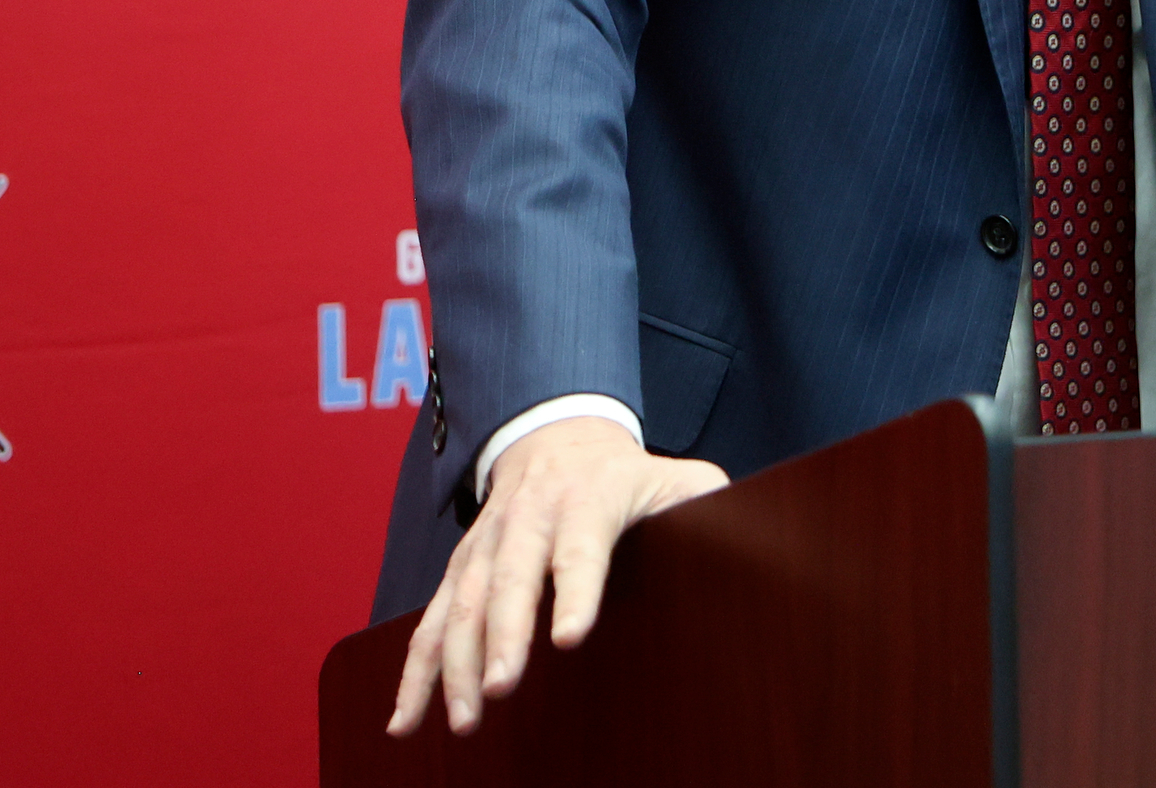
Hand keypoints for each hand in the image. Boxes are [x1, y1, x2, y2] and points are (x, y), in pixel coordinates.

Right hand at [387, 417, 728, 736]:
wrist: (553, 434)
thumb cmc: (625, 473)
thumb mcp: (672, 474)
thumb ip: (705, 500)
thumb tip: (750, 527)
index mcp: (586, 501)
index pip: (581, 549)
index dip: (575, 591)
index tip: (570, 637)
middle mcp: (527, 521)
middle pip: (509, 580)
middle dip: (501, 637)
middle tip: (501, 691)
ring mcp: (485, 545)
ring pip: (460, 605)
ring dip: (455, 665)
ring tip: (465, 720)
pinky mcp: (458, 569)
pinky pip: (429, 622)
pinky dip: (413, 673)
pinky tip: (405, 722)